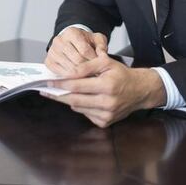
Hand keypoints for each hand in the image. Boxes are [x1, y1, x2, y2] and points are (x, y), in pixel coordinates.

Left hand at [43, 52, 166, 127]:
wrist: (140, 91)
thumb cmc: (121, 74)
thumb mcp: (106, 62)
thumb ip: (86, 66)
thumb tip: (68, 72)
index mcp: (107, 86)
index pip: (77, 86)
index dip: (61, 84)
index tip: (49, 82)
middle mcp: (107, 102)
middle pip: (74, 100)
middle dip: (58, 94)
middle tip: (46, 90)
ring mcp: (107, 115)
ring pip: (78, 108)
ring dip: (69, 99)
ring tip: (63, 92)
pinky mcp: (106, 122)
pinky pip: (85, 114)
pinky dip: (81, 106)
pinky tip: (84, 99)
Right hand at [45, 27, 107, 76]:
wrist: (71, 43)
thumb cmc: (84, 42)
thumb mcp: (96, 39)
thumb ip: (101, 45)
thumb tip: (101, 54)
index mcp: (71, 32)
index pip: (84, 50)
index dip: (93, 60)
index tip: (100, 66)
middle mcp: (59, 40)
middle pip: (77, 60)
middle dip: (88, 69)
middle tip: (95, 74)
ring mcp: (52, 51)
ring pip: (69, 68)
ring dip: (80, 75)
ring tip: (88, 76)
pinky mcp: (48, 61)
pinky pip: (60, 73)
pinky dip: (69, 78)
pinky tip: (77, 78)